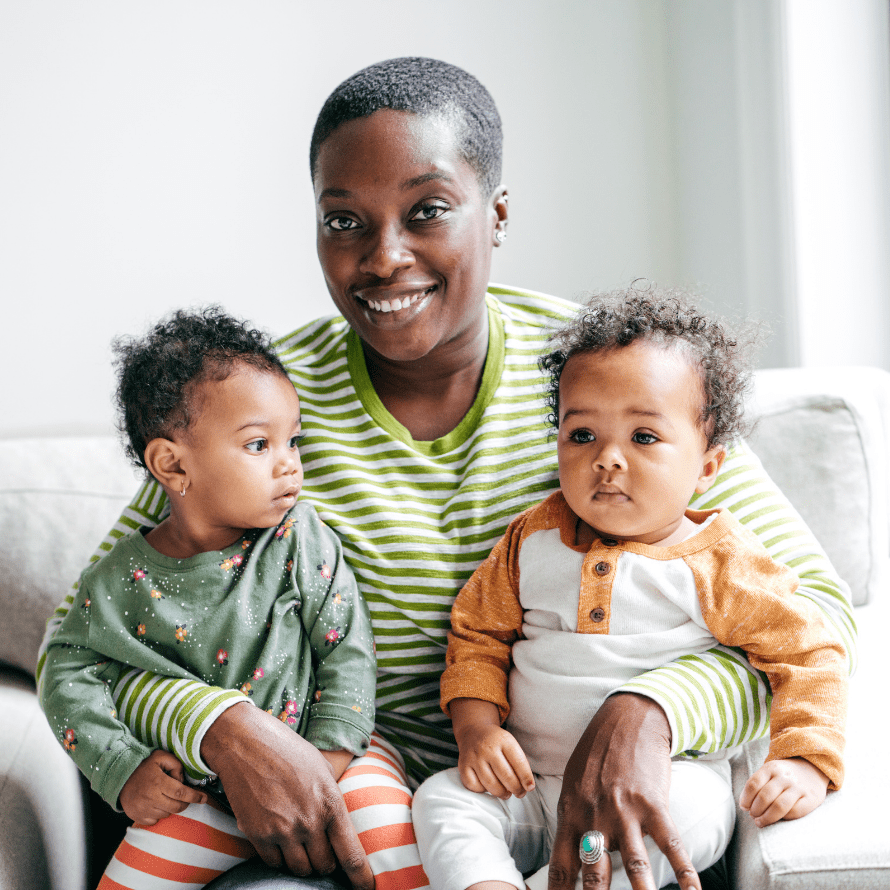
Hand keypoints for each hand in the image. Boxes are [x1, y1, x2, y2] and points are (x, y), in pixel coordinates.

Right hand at [119, 749, 206, 825]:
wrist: (119, 777)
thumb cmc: (143, 766)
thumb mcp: (161, 757)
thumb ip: (176, 765)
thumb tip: (183, 780)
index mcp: (158, 782)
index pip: (181, 793)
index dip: (195, 796)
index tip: (204, 798)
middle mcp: (150, 798)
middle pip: (176, 807)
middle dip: (185, 803)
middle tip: (185, 797)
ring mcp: (143, 809)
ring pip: (167, 814)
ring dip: (171, 807)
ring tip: (166, 796)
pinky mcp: (137, 816)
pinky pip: (155, 821)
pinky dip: (160, 814)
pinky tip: (157, 803)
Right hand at [201, 702, 373, 889]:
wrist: (246, 743)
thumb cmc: (287, 750)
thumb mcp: (322, 768)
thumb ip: (331, 799)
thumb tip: (339, 823)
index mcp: (331, 803)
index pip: (351, 853)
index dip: (361, 876)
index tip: (367, 888)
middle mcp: (309, 821)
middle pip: (324, 865)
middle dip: (325, 861)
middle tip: (320, 849)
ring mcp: (282, 831)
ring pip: (300, 869)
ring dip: (303, 861)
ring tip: (299, 843)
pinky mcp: (258, 835)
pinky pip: (274, 863)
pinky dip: (279, 857)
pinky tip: (278, 838)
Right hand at [458, 722, 534, 799]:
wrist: (474, 731)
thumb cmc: (496, 743)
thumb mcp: (510, 744)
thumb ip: (519, 763)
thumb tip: (527, 787)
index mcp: (503, 739)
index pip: (519, 762)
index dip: (526, 778)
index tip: (530, 787)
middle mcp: (487, 747)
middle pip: (506, 776)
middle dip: (516, 789)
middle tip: (519, 793)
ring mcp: (474, 757)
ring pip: (491, 785)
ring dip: (502, 793)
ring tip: (506, 793)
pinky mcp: (463, 766)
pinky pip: (475, 787)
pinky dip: (483, 791)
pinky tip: (488, 786)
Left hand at [547, 693, 700, 889]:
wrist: (627, 719)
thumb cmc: (597, 752)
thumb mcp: (573, 783)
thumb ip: (574, 819)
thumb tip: (574, 855)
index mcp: (571, 812)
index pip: (562, 866)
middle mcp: (595, 816)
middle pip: (594, 873)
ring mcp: (626, 811)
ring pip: (633, 864)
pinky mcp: (654, 805)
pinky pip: (671, 845)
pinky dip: (685, 872)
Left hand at [740, 757, 828, 826]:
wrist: (812, 769)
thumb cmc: (783, 776)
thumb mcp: (769, 772)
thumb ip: (756, 785)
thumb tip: (744, 805)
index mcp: (771, 768)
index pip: (754, 784)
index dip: (746, 798)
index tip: (744, 807)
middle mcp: (785, 776)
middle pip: (765, 796)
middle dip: (755, 810)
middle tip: (753, 816)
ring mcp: (798, 787)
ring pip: (779, 806)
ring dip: (767, 817)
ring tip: (760, 822)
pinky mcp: (811, 799)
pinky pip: (795, 812)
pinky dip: (783, 818)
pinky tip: (778, 820)